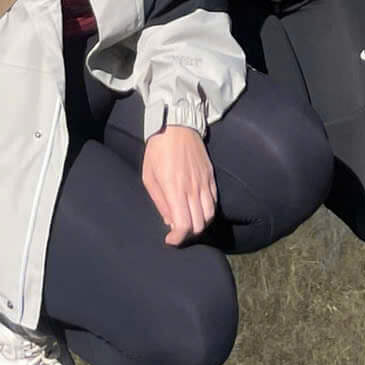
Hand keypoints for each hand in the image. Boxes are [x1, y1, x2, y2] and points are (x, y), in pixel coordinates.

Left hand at [141, 125, 217, 245]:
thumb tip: (169, 221)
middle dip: (188, 234)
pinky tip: (198, 209)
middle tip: (178, 231)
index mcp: (174, 188)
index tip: (170, 239)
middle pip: (199, 224)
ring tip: (189, 222)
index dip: (178, 238)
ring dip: (200, 224)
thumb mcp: (149, 176)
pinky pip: (214, 201)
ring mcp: (204, 182)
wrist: (176, 124)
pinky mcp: (211, 176)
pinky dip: (208, 211)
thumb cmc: (157, 149)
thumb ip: (160, 202)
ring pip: (210, 215)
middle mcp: (192, 188)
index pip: (184, 225)